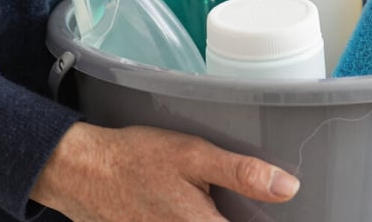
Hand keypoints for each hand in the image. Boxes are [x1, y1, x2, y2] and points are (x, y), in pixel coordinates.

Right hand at [30, 122, 299, 221]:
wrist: (82, 171)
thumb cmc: (136, 159)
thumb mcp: (194, 155)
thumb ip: (243, 174)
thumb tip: (288, 188)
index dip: (261, 218)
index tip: (267, 210)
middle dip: (232, 214)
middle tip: (233, 202)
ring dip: (210, 215)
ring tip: (208, 201)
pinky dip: (196, 216)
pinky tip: (188, 206)